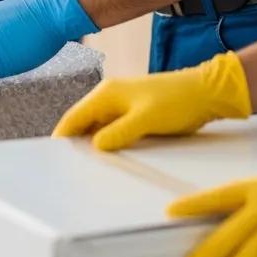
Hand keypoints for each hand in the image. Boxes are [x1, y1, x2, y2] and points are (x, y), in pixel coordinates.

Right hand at [52, 51, 251, 149]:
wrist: (205, 92)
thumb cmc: (175, 101)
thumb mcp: (145, 120)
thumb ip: (118, 133)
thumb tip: (95, 146)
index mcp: (107, 94)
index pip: (75, 115)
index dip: (62, 133)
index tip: (52, 152)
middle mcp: (110, 97)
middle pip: (84, 120)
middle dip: (75, 139)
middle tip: (68, 164)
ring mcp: (123, 104)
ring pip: (99, 125)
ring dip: (93, 141)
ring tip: (85, 164)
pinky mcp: (136, 112)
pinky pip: (114, 128)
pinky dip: (108, 140)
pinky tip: (110, 155)